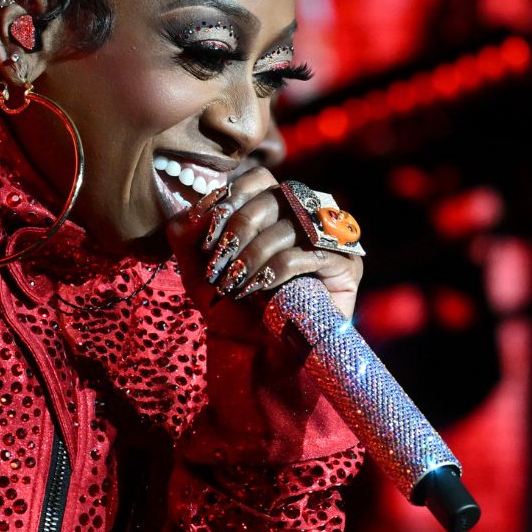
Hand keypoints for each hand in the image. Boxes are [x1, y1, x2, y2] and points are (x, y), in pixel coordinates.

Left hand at [162, 167, 364, 338]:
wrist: (259, 353)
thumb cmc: (233, 310)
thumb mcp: (199, 271)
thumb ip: (186, 236)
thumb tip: (191, 210)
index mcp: (275, 209)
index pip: (258, 178)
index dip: (230, 199)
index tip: (207, 237)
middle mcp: (306, 217)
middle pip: (273, 196)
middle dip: (237, 231)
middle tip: (218, 266)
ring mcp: (329, 238)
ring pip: (288, 224)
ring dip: (251, 255)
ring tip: (233, 284)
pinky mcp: (345, 264)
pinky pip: (304, 254)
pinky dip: (272, 271)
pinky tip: (255, 291)